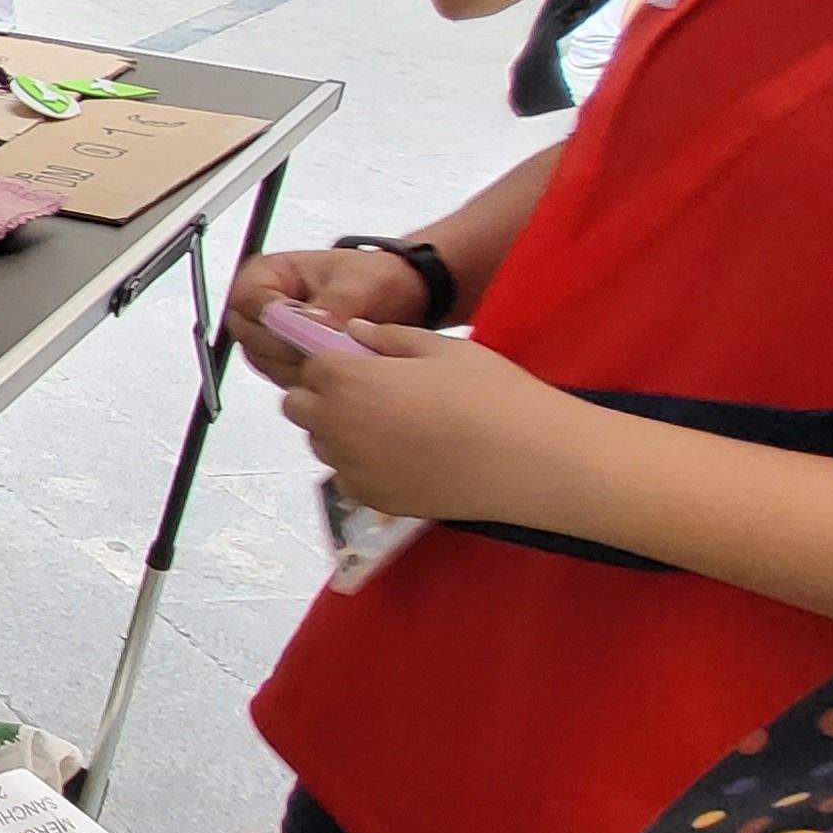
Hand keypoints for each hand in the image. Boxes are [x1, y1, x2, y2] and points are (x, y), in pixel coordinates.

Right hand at [224, 248, 435, 384]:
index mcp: (267, 274)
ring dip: (297, 365)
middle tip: (327, 350)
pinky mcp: (283, 360)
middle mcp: (261, 306)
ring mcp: (269, 336)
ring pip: (263, 360)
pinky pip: (280, 376)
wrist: (401, 297)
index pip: (249, 301)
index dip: (276, 318)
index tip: (312, 327)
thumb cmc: (376, 279)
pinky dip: (305, 378)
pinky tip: (334, 371)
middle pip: (251, 335)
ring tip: (336, 360)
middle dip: (289, 346)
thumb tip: (312, 324)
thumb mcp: (358, 283)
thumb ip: (332, 304)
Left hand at [278, 324, 588, 525]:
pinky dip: (361, 466)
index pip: (310, 365)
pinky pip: (346, 477)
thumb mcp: (444, 349)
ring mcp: (352, 468)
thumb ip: (389, 338)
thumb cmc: (491, 394)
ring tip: (394, 425)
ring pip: (320, 443)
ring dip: (339, 430)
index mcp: (347, 380)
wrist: (532, 461)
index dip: (334, 360)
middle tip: (372, 392)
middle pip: (299, 406)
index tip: (362, 362)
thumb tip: (353, 332)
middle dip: (322, 395)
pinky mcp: (373, 499)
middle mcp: (336, 426)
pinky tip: (404, 457)